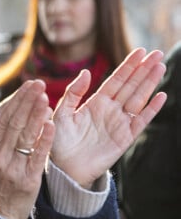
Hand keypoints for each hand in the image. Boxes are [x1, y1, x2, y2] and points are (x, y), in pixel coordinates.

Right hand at [0, 79, 54, 218]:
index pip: (4, 119)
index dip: (17, 101)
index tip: (29, 85)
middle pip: (14, 123)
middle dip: (27, 102)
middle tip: (39, 83)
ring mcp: (12, 168)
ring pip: (25, 136)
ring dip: (35, 115)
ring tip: (45, 96)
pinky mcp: (28, 181)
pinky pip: (36, 157)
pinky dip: (43, 140)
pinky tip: (50, 124)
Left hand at [51, 48, 166, 188]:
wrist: (63, 167)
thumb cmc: (58, 140)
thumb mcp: (61, 113)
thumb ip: (73, 93)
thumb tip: (87, 72)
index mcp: (95, 102)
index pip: (116, 80)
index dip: (128, 66)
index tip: (140, 51)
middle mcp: (110, 110)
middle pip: (131, 86)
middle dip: (143, 69)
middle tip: (156, 53)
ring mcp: (119, 123)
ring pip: (138, 99)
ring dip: (149, 83)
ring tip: (160, 66)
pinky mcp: (125, 138)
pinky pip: (141, 121)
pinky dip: (151, 109)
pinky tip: (160, 95)